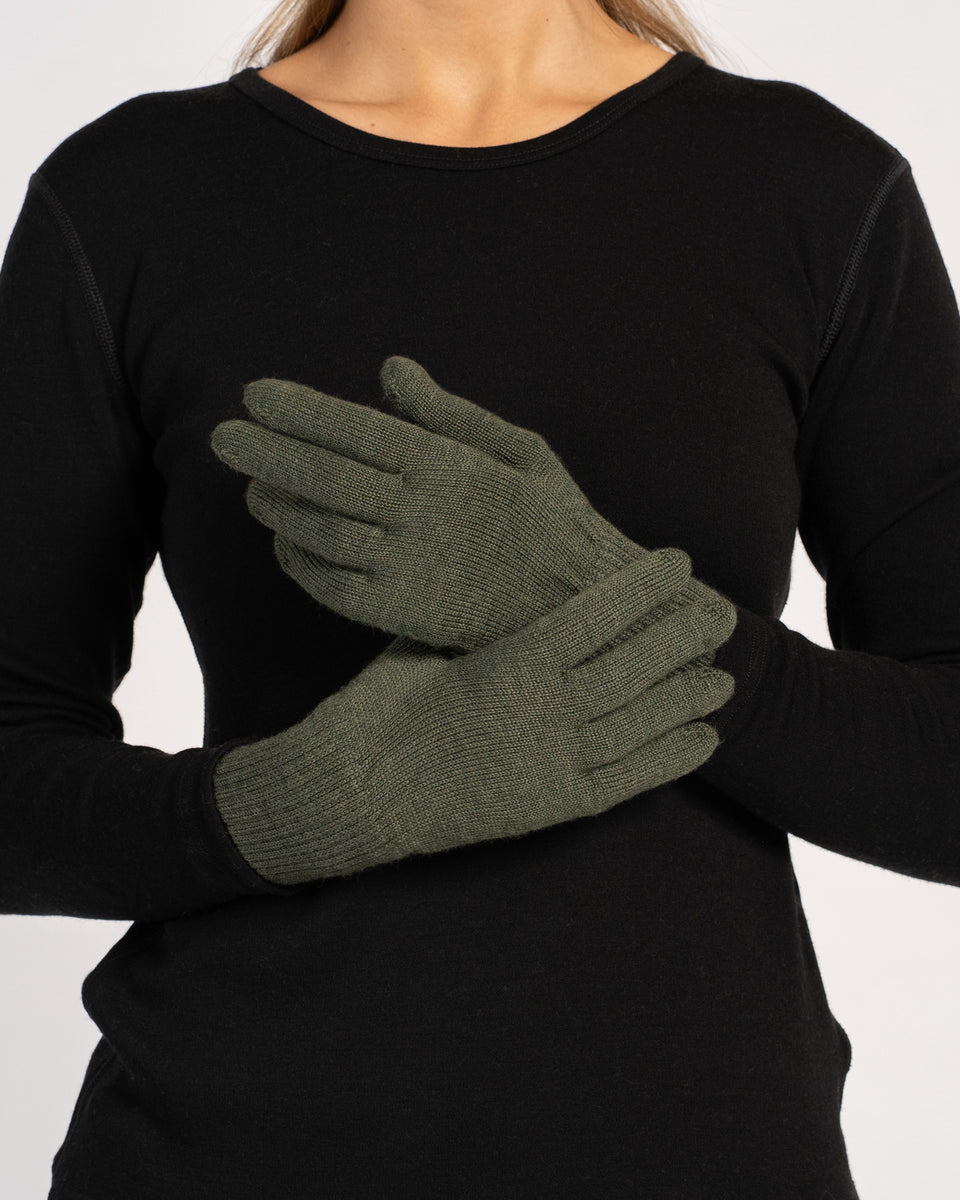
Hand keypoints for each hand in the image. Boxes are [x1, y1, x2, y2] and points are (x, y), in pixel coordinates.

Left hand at [210, 355, 731, 657]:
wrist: (583, 604)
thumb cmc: (552, 519)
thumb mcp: (519, 449)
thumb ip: (448, 411)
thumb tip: (390, 369)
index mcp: (448, 466)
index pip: (355, 429)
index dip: (299, 410)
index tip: (254, 394)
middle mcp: (420, 514)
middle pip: (324, 477)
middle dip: (265, 453)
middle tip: (221, 436)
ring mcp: (407, 566)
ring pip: (320, 531)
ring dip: (276, 507)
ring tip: (249, 488)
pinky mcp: (402, 613)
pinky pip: (333, 585)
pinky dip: (300, 562)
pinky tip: (284, 542)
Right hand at [211, 550, 736, 884]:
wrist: (356, 791)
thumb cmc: (381, 708)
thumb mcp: (427, 647)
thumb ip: (480, 627)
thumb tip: (512, 596)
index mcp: (510, 662)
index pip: (595, 614)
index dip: (642, 587)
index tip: (678, 562)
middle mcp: (544, 709)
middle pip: (633, 665)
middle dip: (682, 637)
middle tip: (723, 616)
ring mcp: (553, 761)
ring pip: (640, 722)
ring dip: (687, 699)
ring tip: (725, 681)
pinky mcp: (553, 806)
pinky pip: (626, 781)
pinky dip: (670, 760)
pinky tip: (704, 742)